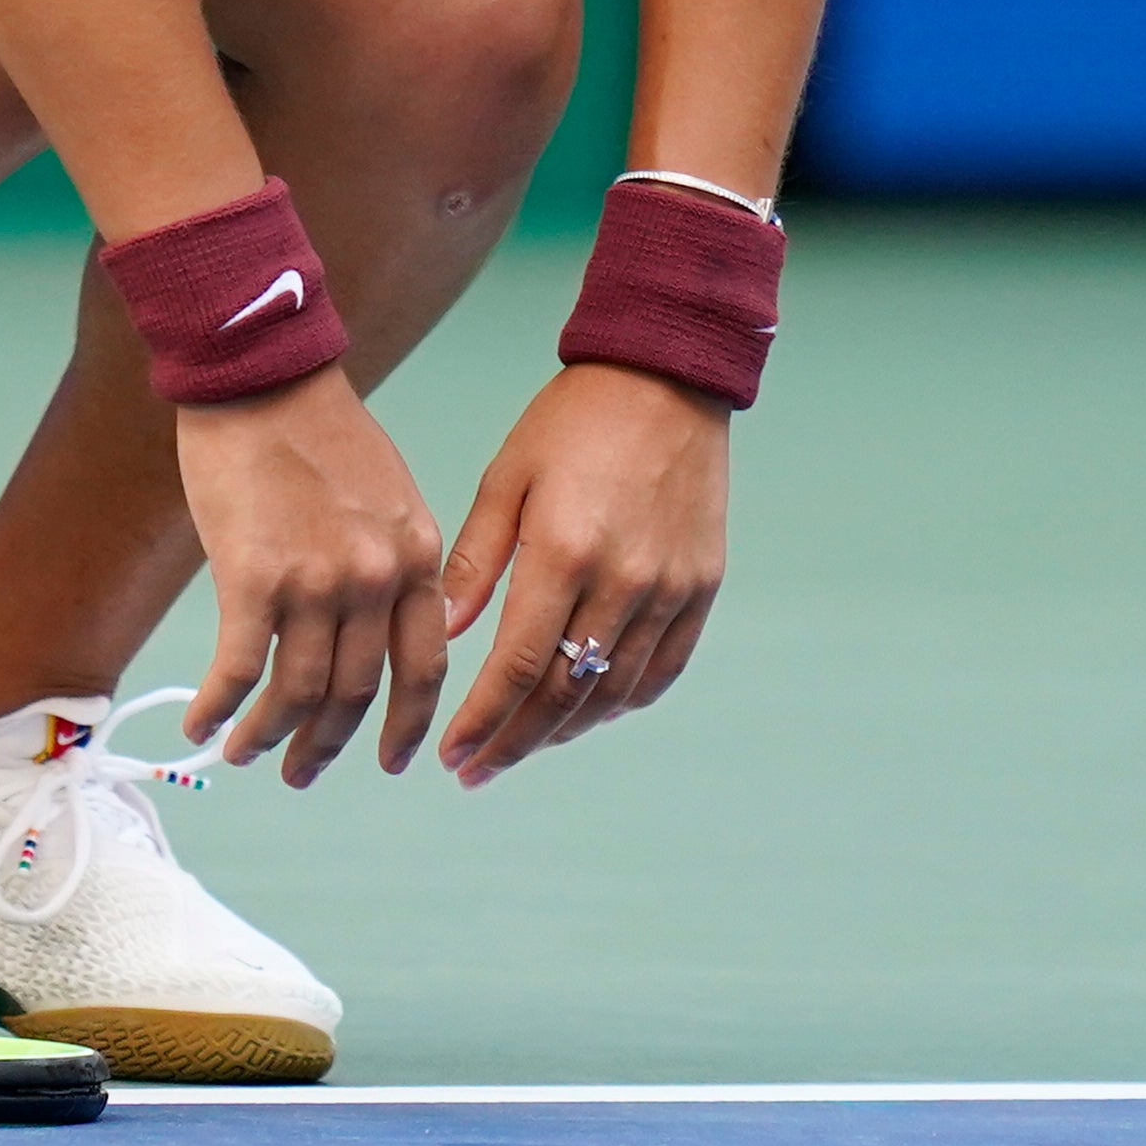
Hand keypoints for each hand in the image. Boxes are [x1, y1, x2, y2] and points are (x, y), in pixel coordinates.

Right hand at [173, 368, 450, 785]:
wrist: (260, 376)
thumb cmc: (317, 430)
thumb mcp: (391, 495)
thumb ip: (396, 562)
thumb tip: (383, 633)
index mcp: (415, 556)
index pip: (424, 667)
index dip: (408, 727)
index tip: (394, 763)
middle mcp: (375, 577)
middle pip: (355, 694)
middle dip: (325, 747)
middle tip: (301, 775)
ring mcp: (317, 581)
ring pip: (296, 696)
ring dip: (267, 737)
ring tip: (244, 754)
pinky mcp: (253, 578)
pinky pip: (238, 671)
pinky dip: (218, 710)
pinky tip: (201, 727)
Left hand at [435, 362, 730, 785]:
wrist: (667, 377)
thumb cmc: (572, 421)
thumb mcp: (507, 476)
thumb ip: (476, 560)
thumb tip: (444, 632)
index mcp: (564, 552)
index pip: (516, 667)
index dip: (481, 720)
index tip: (451, 754)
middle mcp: (622, 581)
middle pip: (563, 695)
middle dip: (513, 742)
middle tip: (476, 769)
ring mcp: (669, 588)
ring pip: (613, 693)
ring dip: (563, 731)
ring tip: (523, 745)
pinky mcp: (700, 586)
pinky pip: (663, 669)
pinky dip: (622, 702)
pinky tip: (587, 713)